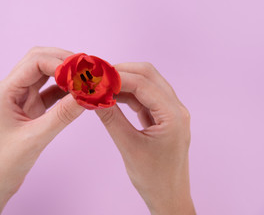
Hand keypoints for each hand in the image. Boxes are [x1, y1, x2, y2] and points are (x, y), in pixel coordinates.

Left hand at [0, 47, 84, 214]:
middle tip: (87, 68)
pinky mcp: (30, 108)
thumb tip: (87, 95)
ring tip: (86, 77)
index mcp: (5, 91)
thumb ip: (62, 115)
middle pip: (39, 61)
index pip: (35, 62)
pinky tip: (78, 93)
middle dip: (63, 61)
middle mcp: (12, 89)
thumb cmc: (4, 163)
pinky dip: (64, 90)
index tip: (82, 71)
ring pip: (45, 74)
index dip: (60, 62)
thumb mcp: (35, 138)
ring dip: (65, 73)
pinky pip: (49, 91)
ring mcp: (21, 98)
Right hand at [95, 62, 195, 214]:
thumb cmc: (154, 178)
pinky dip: (127, 95)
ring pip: (146, 84)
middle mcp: (175, 108)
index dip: (118, 76)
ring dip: (123, 82)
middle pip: (148, 75)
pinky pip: (144, 98)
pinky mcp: (162, 117)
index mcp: (173, 116)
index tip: (96, 75)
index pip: (143, 84)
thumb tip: (93, 98)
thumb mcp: (129, 147)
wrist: (168, 196)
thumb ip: (111, 119)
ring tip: (101, 86)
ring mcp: (170, 112)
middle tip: (97, 76)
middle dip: (122, 72)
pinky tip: (111, 98)